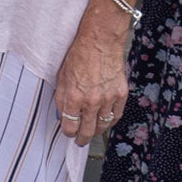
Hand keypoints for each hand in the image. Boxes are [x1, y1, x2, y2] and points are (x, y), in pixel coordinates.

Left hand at [53, 27, 129, 143]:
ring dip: (96, 131)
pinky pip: (116, 115)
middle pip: (87, 131)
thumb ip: (61, 98)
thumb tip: (62, 114)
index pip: (70, 126)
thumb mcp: (61, 77)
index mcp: (74, 97)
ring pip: (103, 126)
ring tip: (92, 132)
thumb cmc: (79, 54)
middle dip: (82, 138)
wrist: (100, 41)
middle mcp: (91, 101)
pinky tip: (106, 121)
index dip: (68, 132)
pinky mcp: (121, 93)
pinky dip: (111, 121)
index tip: (69, 133)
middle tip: (80, 141)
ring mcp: (108, 98)